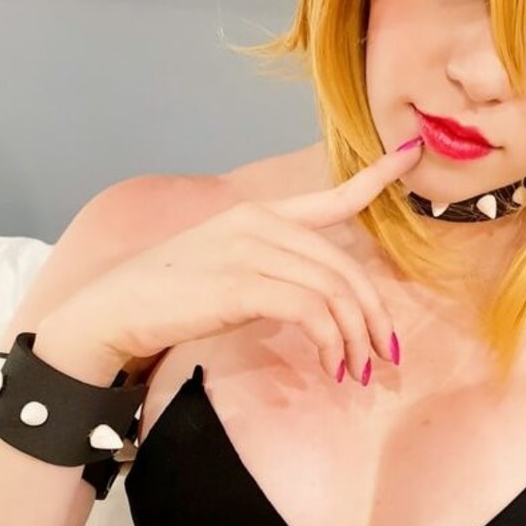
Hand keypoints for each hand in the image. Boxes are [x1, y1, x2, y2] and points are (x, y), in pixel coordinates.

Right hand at [41, 138, 426, 385]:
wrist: (114, 310)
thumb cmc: (169, 296)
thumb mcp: (227, 268)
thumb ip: (272, 269)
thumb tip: (317, 302)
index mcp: (260, 214)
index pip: (330, 196)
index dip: (376, 176)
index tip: (412, 153)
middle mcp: (259, 223)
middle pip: (344, 266)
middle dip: (374, 315)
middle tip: (386, 355)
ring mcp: (250, 251)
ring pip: (334, 292)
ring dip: (355, 339)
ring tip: (356, 371)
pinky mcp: (242, 285)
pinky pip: (312, 312)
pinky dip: (331, 343)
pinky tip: (331, 366)